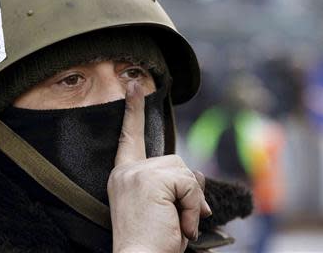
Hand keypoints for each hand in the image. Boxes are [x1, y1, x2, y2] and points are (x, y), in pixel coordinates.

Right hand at [108, 82, 211, 252]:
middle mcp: (125, 171)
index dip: (132, 111)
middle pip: (174, 160)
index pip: (129, 137)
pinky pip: (188, 183)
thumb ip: (176, 184)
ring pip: (184, 171)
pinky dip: (192, 207)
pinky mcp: (149, 179)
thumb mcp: (165, 208)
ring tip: (177, 225)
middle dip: (187, 190)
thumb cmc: (152, 241)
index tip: (134, 86)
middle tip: (181, 221)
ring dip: (190, 202)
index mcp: (123, 176)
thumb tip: (198, 173)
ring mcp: (136, 173)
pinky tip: (180, 226)